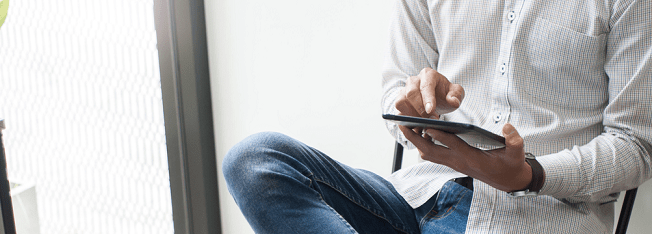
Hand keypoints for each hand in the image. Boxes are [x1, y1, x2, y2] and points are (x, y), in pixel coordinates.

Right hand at [395, 68, 464, 118]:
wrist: (438, 98)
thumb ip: (457, 95)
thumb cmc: (445, 94)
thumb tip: (453, 101)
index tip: (431, 110)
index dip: (427, 98)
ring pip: (401, 101)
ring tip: (423, 123)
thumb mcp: (456, 93)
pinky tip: (415, 124)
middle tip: (430, 120)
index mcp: (428, 75)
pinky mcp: (400, 101)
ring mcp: (404, 90)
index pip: (426, 85)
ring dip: (411, 114)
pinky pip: (398, 109)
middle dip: (420, 108)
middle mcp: (413, 80)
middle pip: (411, 93)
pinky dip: (405, 118)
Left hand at [399, 123, 532, 191]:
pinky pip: (433, 154)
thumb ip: (514, 140)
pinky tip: (419, 132)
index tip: (425, 124)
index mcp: (471, 158)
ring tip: (405, 125)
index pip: (452, 145)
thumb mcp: (516, 153)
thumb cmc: (510, 165)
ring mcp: (453, 163)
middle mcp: (458, 161)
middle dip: (415, 138)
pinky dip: (424, 144)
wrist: (509, 180)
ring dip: (416, 141)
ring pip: (428, 154)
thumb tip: (507, 127)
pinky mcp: (453, 163)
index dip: (439, 135)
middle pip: (430, 150)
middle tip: (402, 123)